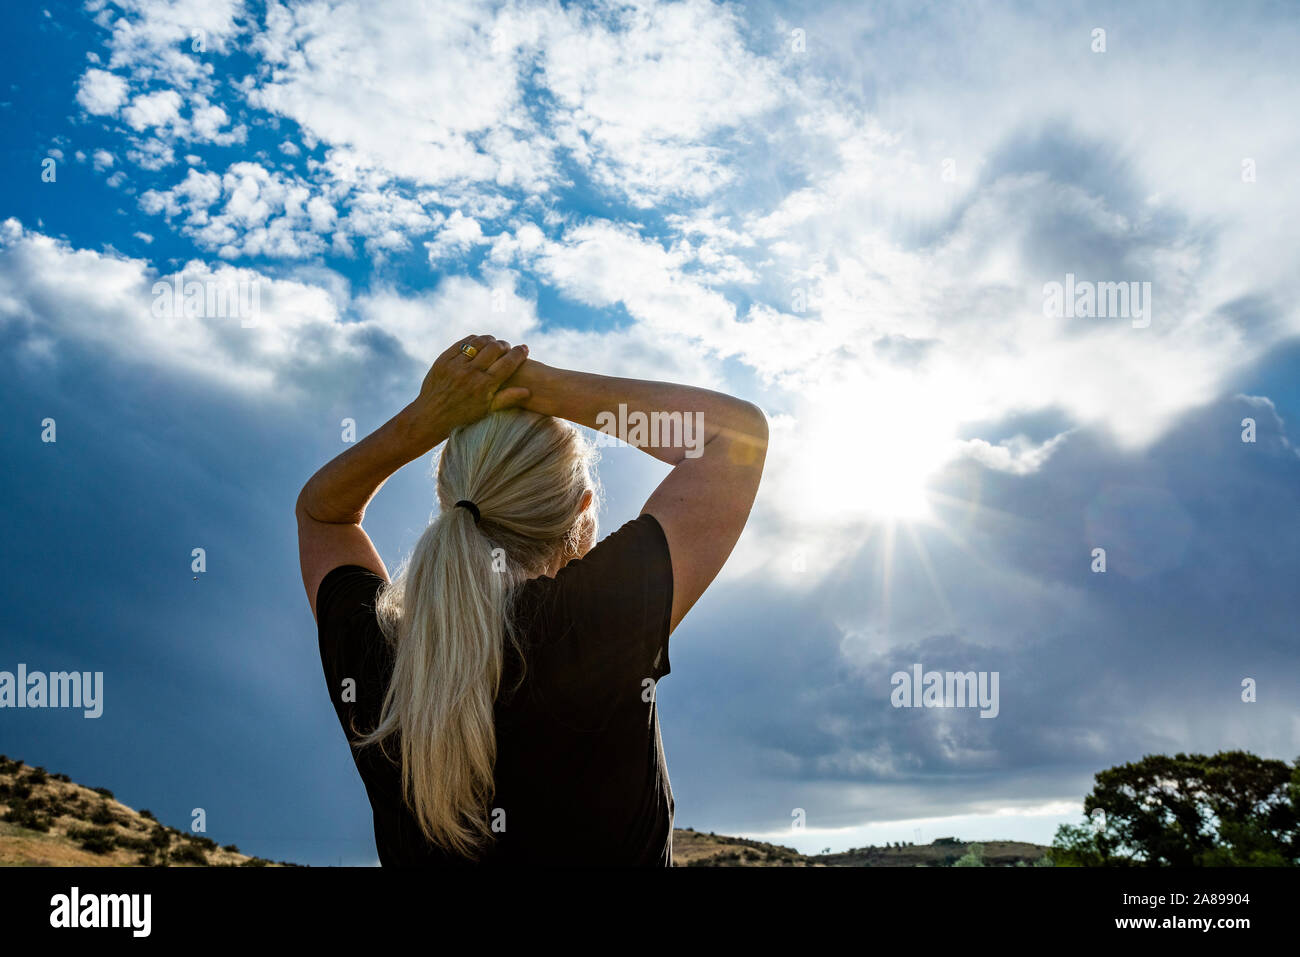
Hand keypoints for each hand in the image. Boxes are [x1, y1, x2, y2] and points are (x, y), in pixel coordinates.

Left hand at [410, 334, 530, 436]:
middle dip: (505, 345)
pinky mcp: (443, 359)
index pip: (508, 363)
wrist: (431, 415)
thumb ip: (507, 398)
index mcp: (484, 386)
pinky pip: (463, 343)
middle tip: (507, 347)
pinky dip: (474, 340)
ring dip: (490, 340)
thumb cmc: (463, 415)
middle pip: (495, 348)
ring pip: (479, 342)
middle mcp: (471, 373)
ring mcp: (456, 365)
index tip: (524, 348)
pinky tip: (479, 343)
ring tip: (494, 344)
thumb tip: (528, 390)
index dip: (519, 353)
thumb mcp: (487, 410)